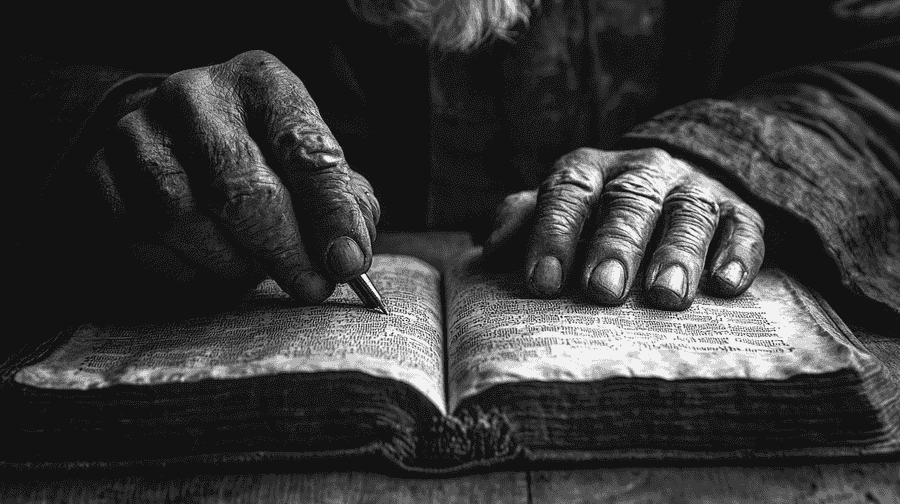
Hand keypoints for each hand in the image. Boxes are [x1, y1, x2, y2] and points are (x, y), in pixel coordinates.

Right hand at [99, 50, 378, 303]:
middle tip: (310, 287)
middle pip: (239, 187)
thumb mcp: (311, 165)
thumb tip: (349, 256)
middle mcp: (194, 97)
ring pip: (182, 218)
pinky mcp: (97, 174)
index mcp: (260, 83)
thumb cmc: (262, 161)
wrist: (173, 141)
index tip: (348, 263)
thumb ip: (342, 203)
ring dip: (229, 262)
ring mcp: (136, 133)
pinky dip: (183, 269)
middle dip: (283, 249)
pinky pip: (139, 240)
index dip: (330, 211)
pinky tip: (208, 266)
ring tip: (253, 269)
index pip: (301, 146)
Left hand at [485, 148, 764, 309]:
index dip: (554, 234)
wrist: (677, 178)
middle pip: (629, 202)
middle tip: (602, 289)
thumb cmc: (600, 211)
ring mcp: (693, 187)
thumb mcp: (561, 207)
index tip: (543, 282)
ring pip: (688, 212)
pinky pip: (744, 226)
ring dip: (677, 252)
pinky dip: (737, 254)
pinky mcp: (740, 208)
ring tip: (666, 295)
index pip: (568, 192)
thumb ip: (527, 220)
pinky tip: (727, 286)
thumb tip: (491, 249)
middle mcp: (642, 171)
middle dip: (614, 246)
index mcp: (590, 171)